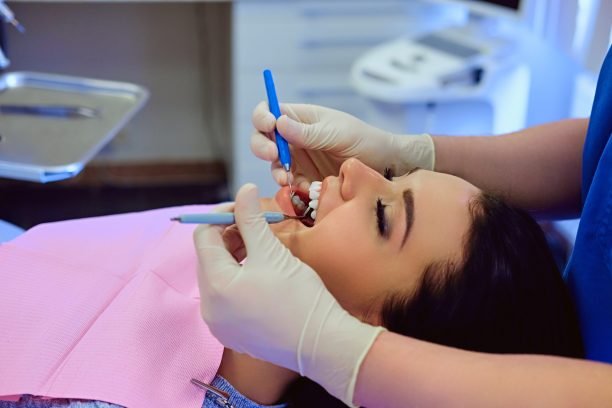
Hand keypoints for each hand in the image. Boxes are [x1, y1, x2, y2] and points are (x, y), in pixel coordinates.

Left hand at [194, 184, 384, 405]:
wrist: (322, 344)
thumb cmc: (298, 297)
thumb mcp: (272, 252)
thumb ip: (251, 218)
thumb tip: (243, 190)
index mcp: (214, 285)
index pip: (203, 237)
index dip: (223, 215)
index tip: (247, 207)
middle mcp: (209, 308)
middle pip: (209, 258)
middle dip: (230, 236)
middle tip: (259, 227)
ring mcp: (220, 325)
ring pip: (219, 277)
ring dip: (236, 257)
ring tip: (263, 247)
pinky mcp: (233, 334)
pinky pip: (227, 299)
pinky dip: (239, 279)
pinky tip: (262, 273)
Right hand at [251, 102, 434, 189]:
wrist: (385, 166)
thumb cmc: (365, 141)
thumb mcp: (337, 133)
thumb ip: (308, 132)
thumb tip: (278, 122)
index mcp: (301, 118)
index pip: (270, 111)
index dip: (262, 117)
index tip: (269, 125)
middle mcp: (294, 138)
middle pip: (263, 139)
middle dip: (262, 147)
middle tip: (273, 155)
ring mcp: (298, 160)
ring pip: (273, 165)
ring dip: (276, 172)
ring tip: (287, 180)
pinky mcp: (305, 179)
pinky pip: (290, 184)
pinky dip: (292, 188)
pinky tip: (304, 189)